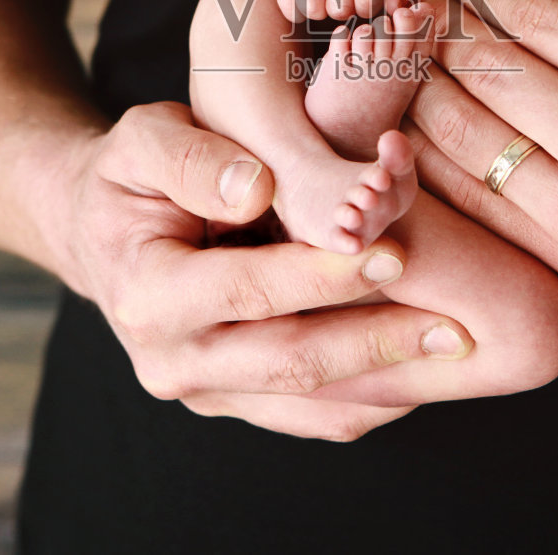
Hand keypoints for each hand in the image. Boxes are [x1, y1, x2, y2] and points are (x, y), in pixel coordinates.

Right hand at [58, 100, 474, 439]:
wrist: (101, 231)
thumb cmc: (132, 174)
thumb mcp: (143, 140)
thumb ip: (193, 160)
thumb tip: (259, 189)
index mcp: (147, 295)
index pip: (250, 291)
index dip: (325, 276)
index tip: (394, 252)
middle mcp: (172, 360)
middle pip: (290, 362)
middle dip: (376, 342)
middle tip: (452, 323)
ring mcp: (205, 392)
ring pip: (310, 403)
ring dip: (389, 382)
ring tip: (457, 348)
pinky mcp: (236, 402)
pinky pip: (311, 417)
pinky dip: (372, 400)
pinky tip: (424, 369)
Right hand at [270, 0, 417, 21]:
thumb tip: (400, 10)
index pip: (366, 4)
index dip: (365, 11)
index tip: (365, 2)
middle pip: (340, 9)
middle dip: (343, 12)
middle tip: (343, 0)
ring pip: (314, 9)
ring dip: (320, 12)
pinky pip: (290, 5)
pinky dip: (297, 11)